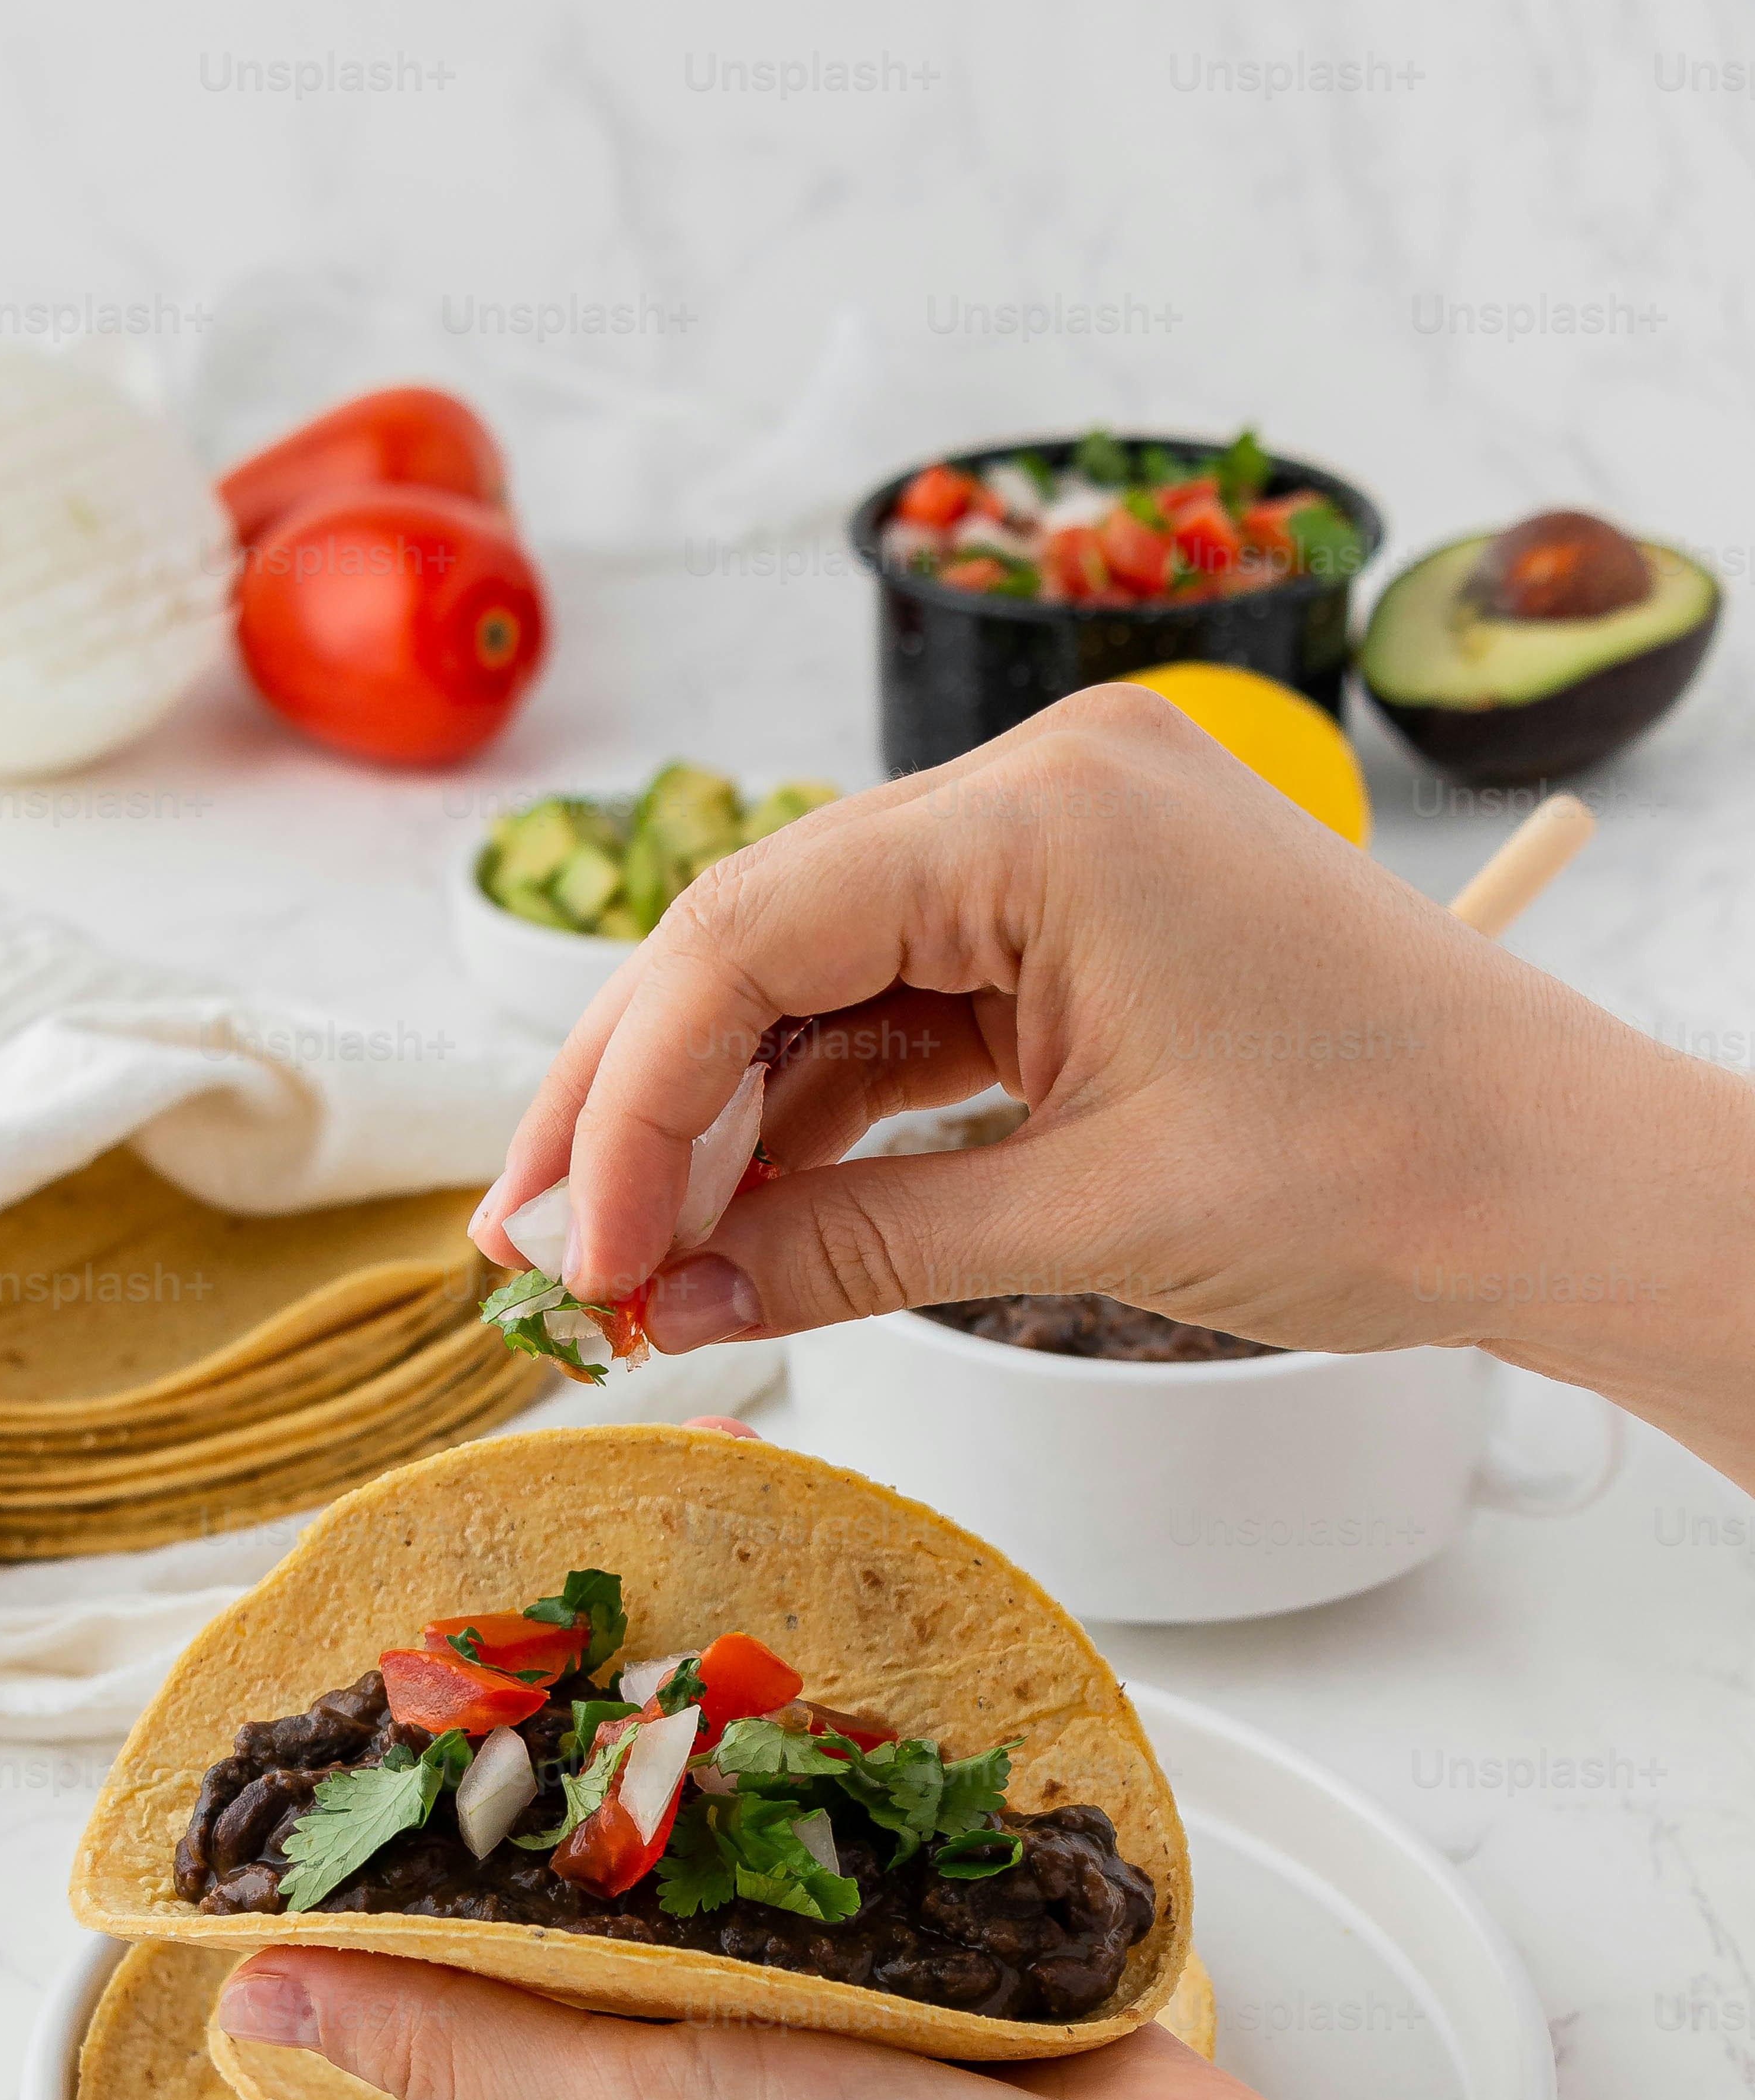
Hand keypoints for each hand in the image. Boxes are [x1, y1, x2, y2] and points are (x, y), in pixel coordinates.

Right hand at [470, 692, 1754, 1484]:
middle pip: (756, 938)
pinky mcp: (1075, 927)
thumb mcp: (1089, 1220)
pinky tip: (737, 1221)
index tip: (577, 1251)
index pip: (752, 932)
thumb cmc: (1384, 1174)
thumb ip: (853, 1246)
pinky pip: (897, 1012)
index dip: (631, 1103)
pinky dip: (816, 1119)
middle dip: (636, 1105)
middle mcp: (1036, 796)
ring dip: (712, 1122)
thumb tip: (667, 1303)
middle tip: (538, 1251)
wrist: (1561, 1181)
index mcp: (1045, 815)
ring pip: (813, 979)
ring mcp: (1055, 855)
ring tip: (621, 1262)